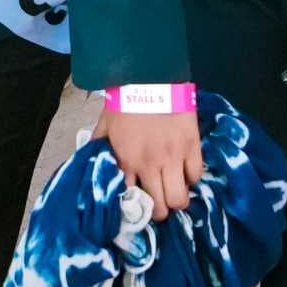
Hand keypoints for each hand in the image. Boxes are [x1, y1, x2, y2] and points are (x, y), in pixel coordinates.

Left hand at [97, 97, 201, 220]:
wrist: (149, 76)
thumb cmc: (124, 99)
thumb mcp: (105, 124)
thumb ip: (99, 145)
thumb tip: (90, 159)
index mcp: (126, 161)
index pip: (131, 199)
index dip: (136, 207)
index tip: (138, 206)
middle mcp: (149, 165)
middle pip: (160, 208)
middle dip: (160, 211)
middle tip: (160, 204)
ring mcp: (173, 158)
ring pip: (180, 199)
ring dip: (177, 200)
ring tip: (175, 193)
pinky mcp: (192, 146)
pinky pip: (196, 175)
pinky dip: (191, 178)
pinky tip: (185, 172)